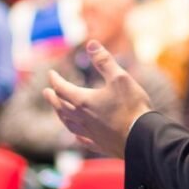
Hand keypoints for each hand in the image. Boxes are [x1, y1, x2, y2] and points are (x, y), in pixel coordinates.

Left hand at [44, 40, 152, 158]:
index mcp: (84, 101)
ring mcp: (90, 133)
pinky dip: (76, 134)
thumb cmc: (131, 107)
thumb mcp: (120, 77)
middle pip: (61, 107)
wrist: (142, 138)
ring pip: (68, 124)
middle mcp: (82, 118)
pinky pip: (82, 139)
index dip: (55, 80)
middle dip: (53, 98)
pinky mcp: (99, 144)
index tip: (51, 74)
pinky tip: (76, 135)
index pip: (62, 88)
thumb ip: (104, 61)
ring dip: (61, 115)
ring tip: (58, 111)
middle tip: (46, 92)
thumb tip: (91, 44)